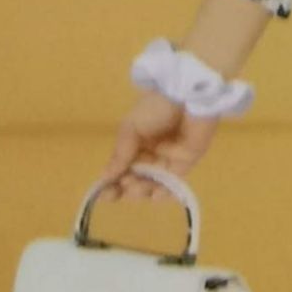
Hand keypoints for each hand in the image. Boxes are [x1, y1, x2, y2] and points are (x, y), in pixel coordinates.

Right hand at [100, 90, 221, 201]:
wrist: (186, 97)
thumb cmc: (155, 107)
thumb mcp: (130, 128)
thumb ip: (120, 154)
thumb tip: (104, 177)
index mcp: (134, 142)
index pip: (121, 167)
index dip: (112, 182)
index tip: (104, 195)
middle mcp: (150, 152)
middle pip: (136, 178)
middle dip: (127, 187)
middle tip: (123, 189)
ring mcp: (168, 158)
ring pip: (153, 182)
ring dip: (143, 189)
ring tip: (136, 188)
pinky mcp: (186, 161)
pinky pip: (173, 181)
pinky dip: (164, 191)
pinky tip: (154, 195)